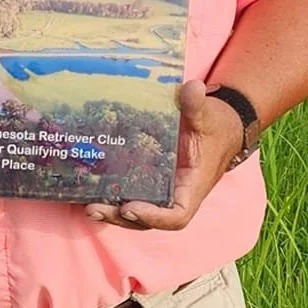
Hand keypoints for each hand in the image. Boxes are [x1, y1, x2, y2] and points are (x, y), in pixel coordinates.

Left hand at [85, 80, 243, 232]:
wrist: (219, 128)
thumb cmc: (215, 125)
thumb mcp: (207, 115)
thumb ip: (197, 105)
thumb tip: (192, 88)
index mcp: (192, 186)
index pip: (177, 215)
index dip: (154, 217)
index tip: (130, 207)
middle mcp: (176, 195)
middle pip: (148, 219)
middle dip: (121, 217)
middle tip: (94, 208)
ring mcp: (162, 192)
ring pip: (136, 213)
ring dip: (112, 213)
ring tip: (87, 206)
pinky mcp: (150, 183)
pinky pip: (131, 196)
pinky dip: (112, 198)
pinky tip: (88, 191)